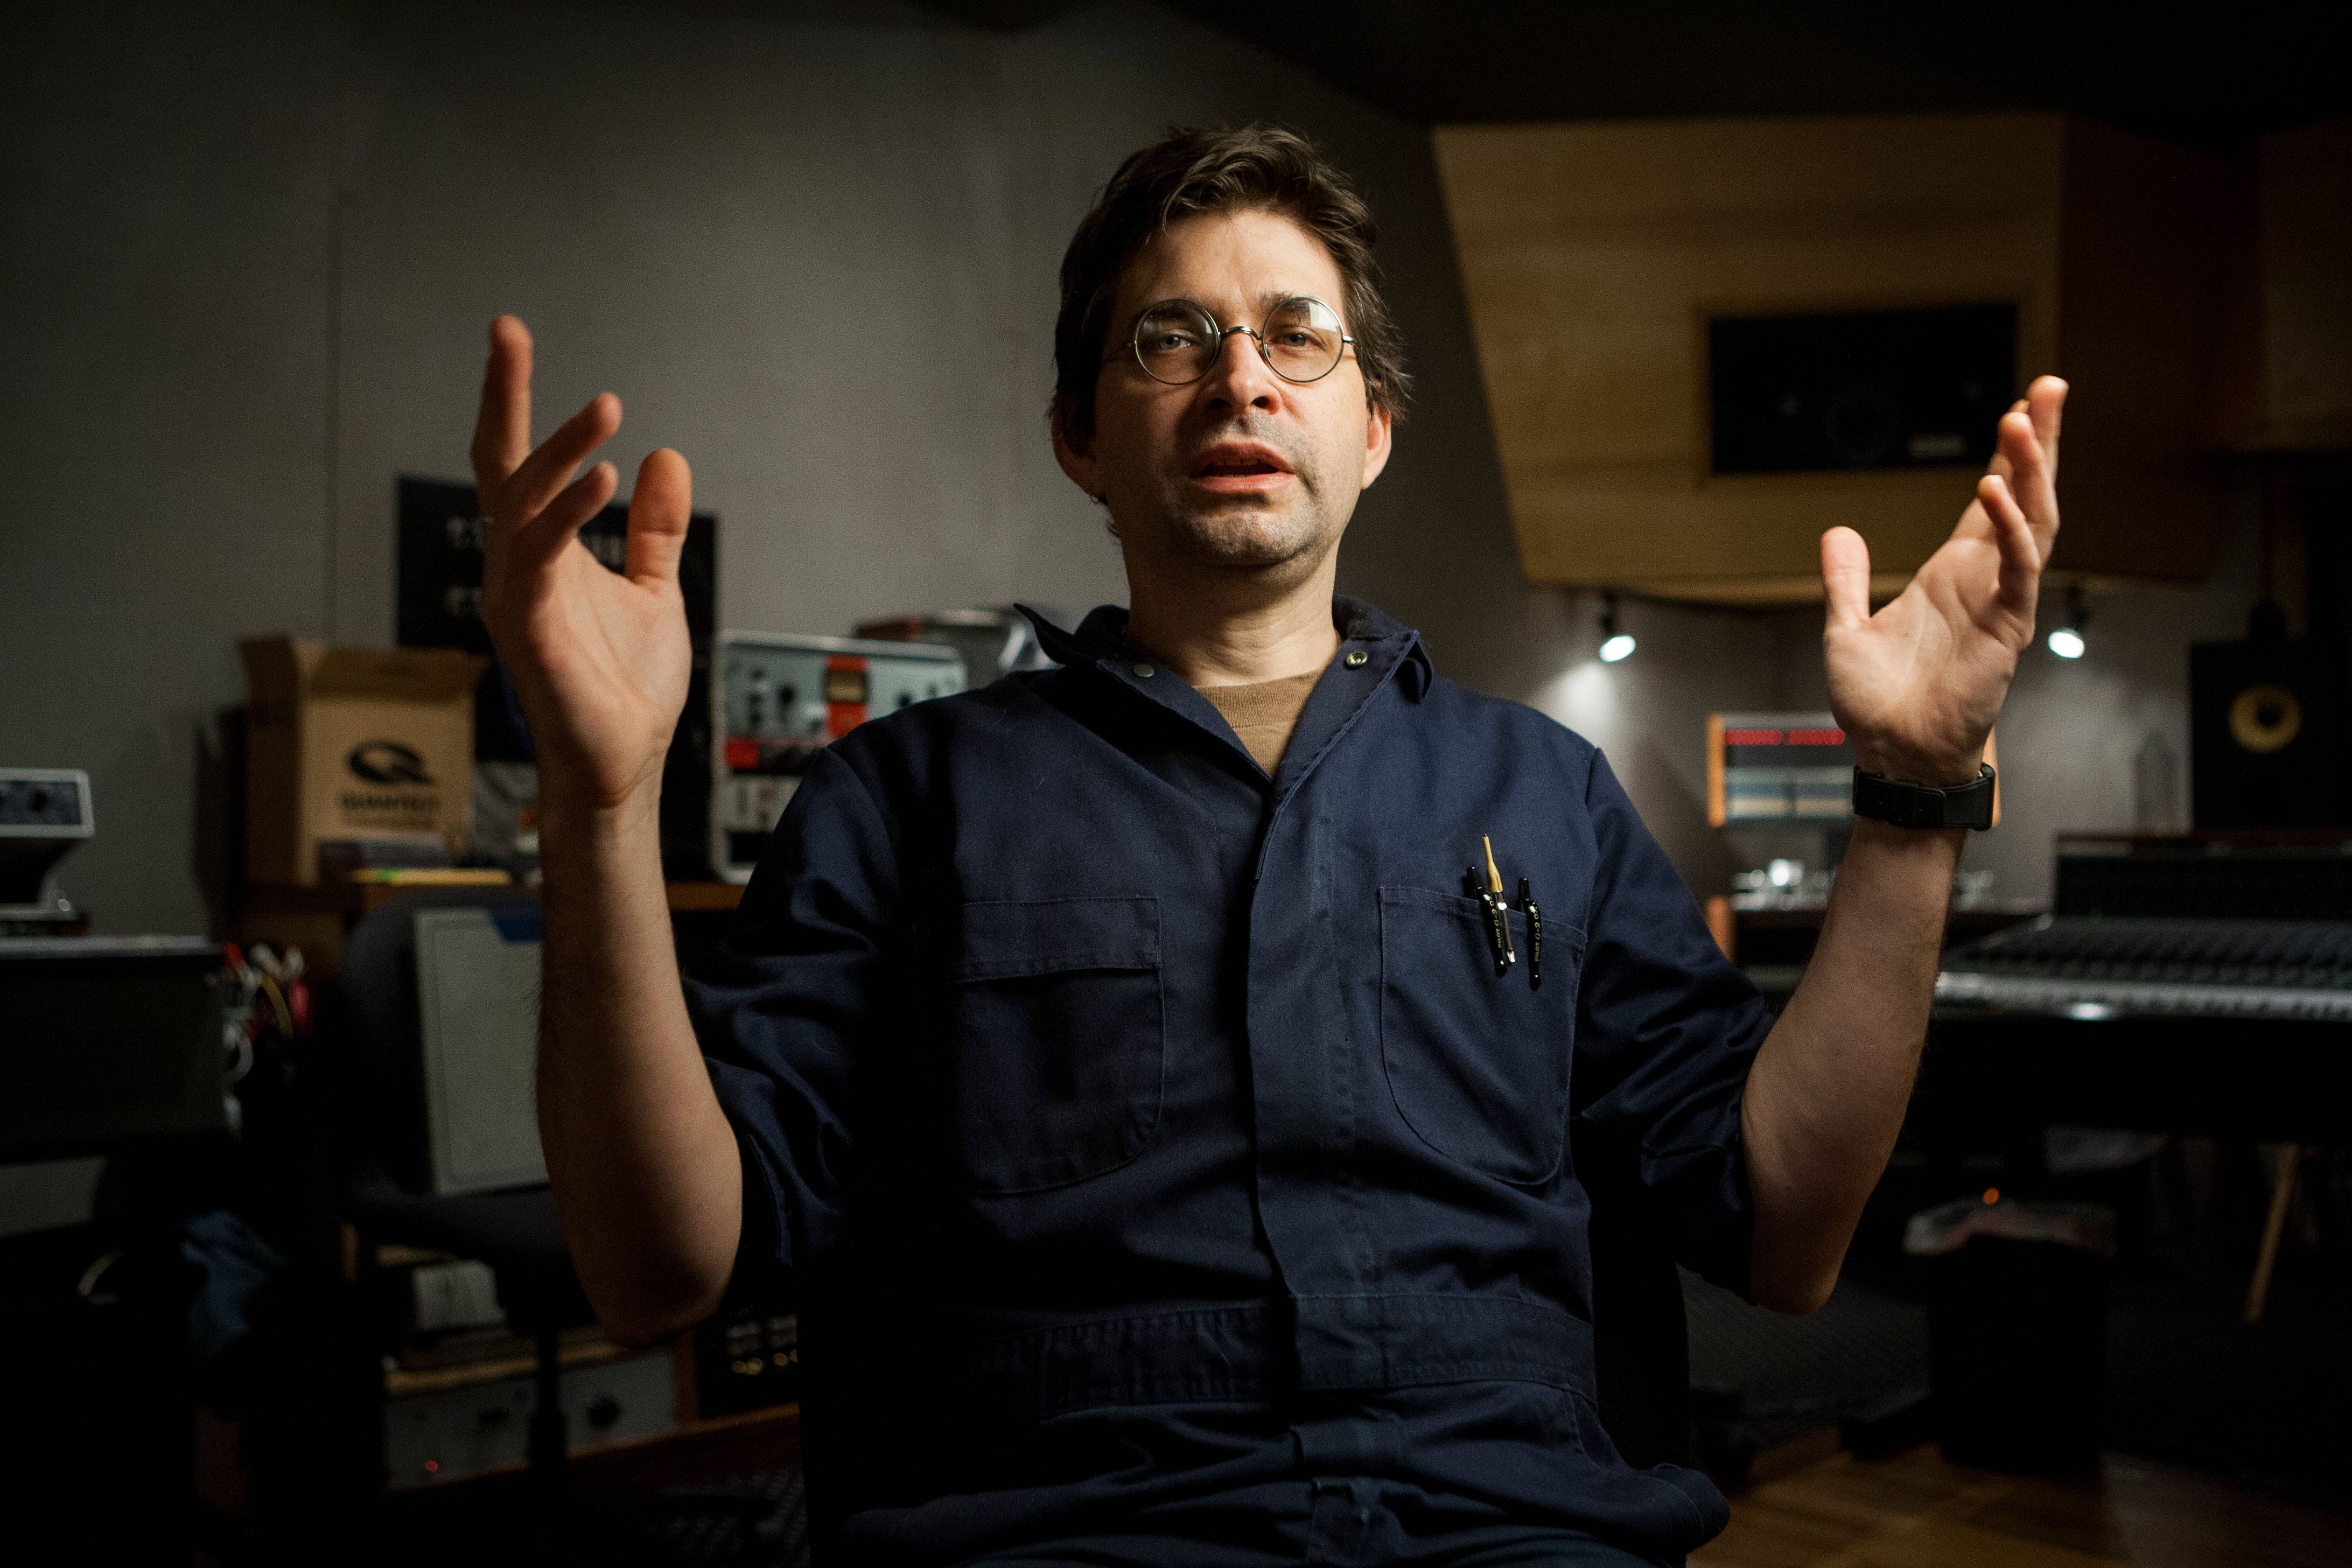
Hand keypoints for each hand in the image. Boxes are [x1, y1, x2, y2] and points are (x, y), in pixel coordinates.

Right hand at [471, 316, 693, 815]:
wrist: (622, 762)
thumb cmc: (626, 689)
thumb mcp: (655, 589)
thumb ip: (655, 527)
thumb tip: (664, 458)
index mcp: (541, 551)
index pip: (515, 460)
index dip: (510, 398)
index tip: (508, 334)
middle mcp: (516, 564)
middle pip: (497, 462)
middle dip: (501, 394)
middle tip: (510, 331)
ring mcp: (515, 593)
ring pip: (518, 501)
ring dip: (559, 449)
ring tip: (605, 406)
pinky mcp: (528, 627)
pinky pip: (538, 555)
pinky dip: (567, 513)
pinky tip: (604, 478)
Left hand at [1821, 376, 2066, 785]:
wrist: (1891, 754)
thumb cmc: (1877, 702)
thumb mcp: (1846, 628)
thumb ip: (1846, 579)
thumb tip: (1838, 532)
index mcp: (1956, 573)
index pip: (1993, 498)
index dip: (2011, 454)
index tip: (2025, 405)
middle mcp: (1987, 579)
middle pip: (2026, 496)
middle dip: (2040, 443)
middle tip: (2051, 387)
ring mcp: (2002, 601)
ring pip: (2032, 522)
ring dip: (2031, 471)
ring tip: (2023, 419)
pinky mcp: (2006, 628)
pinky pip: (2018, 569)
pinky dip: (2009, 529)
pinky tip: (1994, 492)